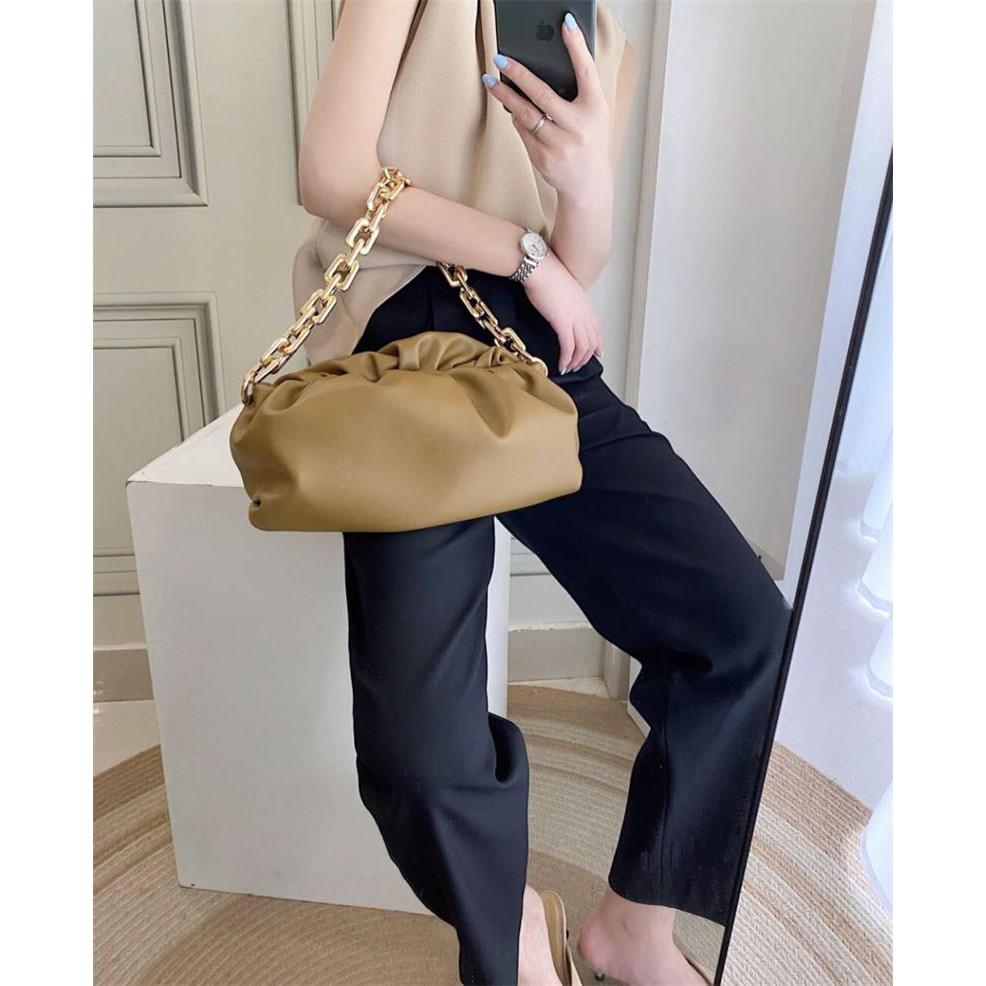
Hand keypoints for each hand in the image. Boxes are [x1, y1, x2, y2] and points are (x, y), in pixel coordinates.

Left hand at [483, 14, 610, 203]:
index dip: (576, 46)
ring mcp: (559, 145)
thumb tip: (544, 67)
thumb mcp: (595, 114)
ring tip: (491, 81)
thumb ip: (580, 92)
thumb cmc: (590, 140)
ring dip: (505, 96)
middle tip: (500, 58)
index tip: (565, 23)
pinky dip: (516, 119)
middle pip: (542, 95)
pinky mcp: (542, 159)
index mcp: (595, 109)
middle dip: (519, 74)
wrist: (588, 184)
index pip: (586, 71)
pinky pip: (522, 132)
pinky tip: (512, 109)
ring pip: (526, 114)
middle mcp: (577, 127)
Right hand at [522, 252, 601, 373]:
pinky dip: (566, 359)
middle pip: (591, 341)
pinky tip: (562, 365)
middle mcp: (583, 312)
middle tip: (577, 366)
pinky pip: (569, 347)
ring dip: (576, 361)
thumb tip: (560, 308)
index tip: (596, 353)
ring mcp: (575, 317)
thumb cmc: (545, 273)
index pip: (596, 328)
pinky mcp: (563, 322)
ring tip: (568, 368)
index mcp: (584, 303)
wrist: (539, 268)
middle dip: (585, 358)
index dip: (598, 344)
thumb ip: (566, 300)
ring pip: (582, 347)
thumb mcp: (562, 288)